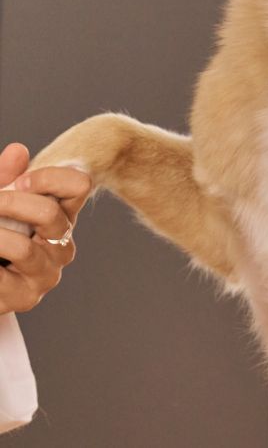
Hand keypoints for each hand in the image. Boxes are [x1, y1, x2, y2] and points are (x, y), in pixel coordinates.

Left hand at [0, 143, 91, 312]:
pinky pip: (1, 279)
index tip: (18, 182)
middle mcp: (61, 244)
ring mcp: (46, 273)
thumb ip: (4, 179)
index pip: (79, 185)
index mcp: (60, 215)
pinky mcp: (26, 298)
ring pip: (23, 248)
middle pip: (50, 213)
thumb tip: (18, 150)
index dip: (49, 178)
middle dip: (10, 203)